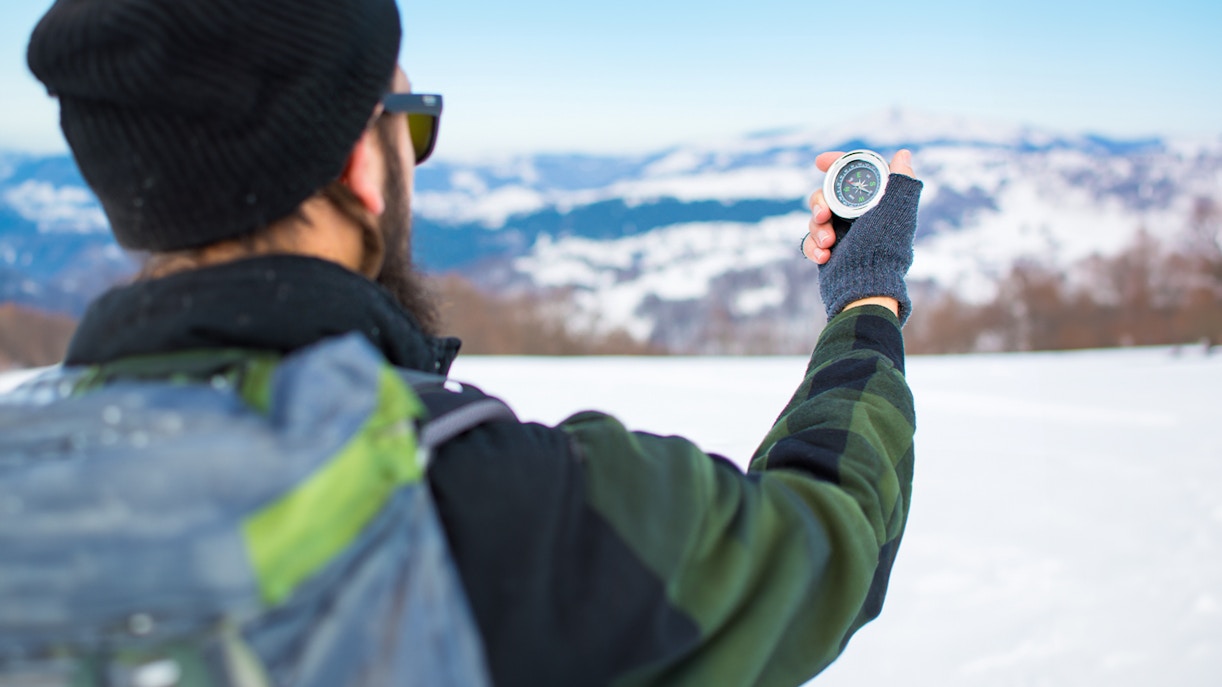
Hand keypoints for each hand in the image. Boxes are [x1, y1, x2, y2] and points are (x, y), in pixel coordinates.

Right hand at [801, 150, 916, 264]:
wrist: (865, 289)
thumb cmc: (882, 250)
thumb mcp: (895, 211)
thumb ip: (901, 181)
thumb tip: (903, 153)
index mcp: (875, 204)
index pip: (853, 175)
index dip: (836, 164)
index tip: (820, 161)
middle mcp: (859, 217)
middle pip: (827, 195)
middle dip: (820, 203)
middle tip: (823, 215)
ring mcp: (843, 234)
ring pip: (816, 217)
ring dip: (817, 228)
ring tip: (828, 245)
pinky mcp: (829, 251)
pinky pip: (811, 240)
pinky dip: (813, 247)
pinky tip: (823, 258)